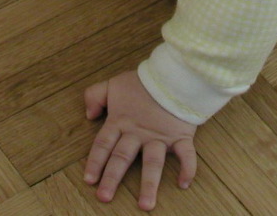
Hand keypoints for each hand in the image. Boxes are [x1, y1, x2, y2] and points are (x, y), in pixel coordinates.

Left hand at [84, 70, 196, 210]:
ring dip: (149, 184)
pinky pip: (186, 154)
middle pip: (123, 157)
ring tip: (145, 205)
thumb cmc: (143, 81)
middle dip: (112, 178)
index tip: (89, 180)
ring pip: (152, 162)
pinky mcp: (180, 135)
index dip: (95, 162)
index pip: (104, 144)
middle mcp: (138, 133)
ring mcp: (160, 136)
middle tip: (104, 198)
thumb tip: (88, 115)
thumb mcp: (113, 83)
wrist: (174, 72)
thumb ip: (95, 95)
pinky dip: (188, 168)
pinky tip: (184, 184)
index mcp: (121, 121)